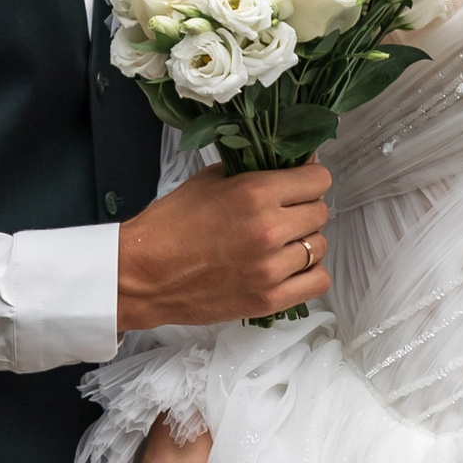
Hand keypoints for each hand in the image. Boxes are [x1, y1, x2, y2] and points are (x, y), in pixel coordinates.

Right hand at [116, 163, 331, 329]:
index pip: (318, 179)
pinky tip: (289, 267)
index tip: (300, 182)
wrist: (142, 274)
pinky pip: (317, 282)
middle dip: (305, 208)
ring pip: (319, 246)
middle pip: (320, 212)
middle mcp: (269, 229)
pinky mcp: (268, 299)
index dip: (310, 177)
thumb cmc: (171, 224)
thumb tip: (295, 162)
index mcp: (255, 193)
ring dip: (305, 241)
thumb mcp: (210, 180)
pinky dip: (308, 273)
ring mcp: (270, 268)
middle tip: (285, 212)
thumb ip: (255, 169)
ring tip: (282, 242)